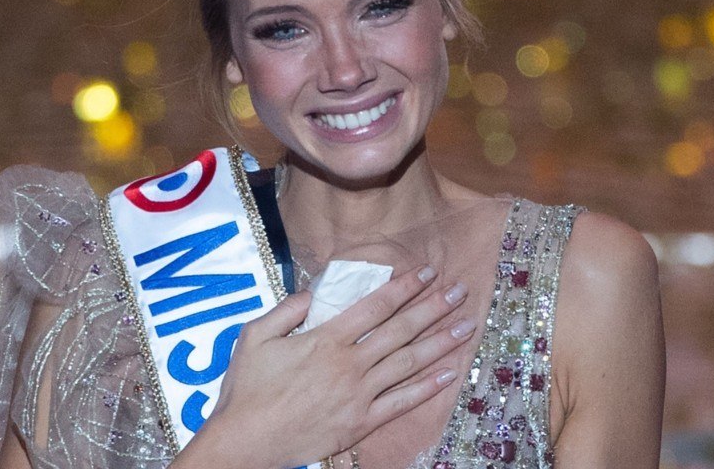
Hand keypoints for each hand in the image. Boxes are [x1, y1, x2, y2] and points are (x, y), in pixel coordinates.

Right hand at [179, 264, 473, 468]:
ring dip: (441, 343)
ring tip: (467, 326)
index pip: (375, 306)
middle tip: (459, 292)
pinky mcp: (360, 423)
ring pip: (409, 363)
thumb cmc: (246, 388)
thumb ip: (287, 309)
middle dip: (433, 308)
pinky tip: (449, 373)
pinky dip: (428, 388)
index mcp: (326, 339)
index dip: (404, 287)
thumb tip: (313, 291)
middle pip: (401, 330)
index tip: (426, 272)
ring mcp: (359, 395)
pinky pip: (402, 403)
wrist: (245, 440)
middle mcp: (349, 364)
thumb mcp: (255, 335)